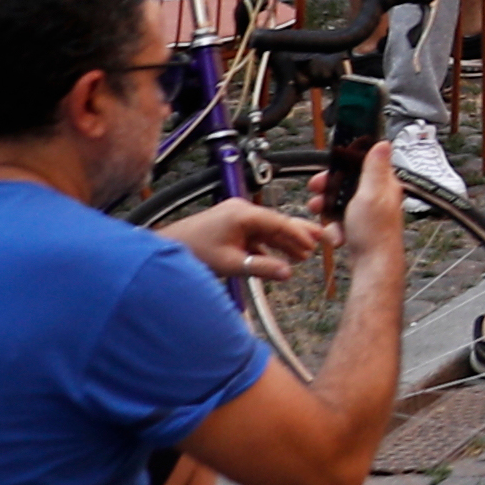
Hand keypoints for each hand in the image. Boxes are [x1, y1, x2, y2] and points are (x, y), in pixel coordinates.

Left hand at [159, 194, 333, 282]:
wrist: (167, 248)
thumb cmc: (193, 252)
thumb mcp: (231, 263)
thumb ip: (261, 267)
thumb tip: (287, 273)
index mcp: (243, 214)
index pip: (279, 222)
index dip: (298, 234)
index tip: (314, 245)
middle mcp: (241, 210)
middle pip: (276, 223)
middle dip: (296, 236)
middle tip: (318, 244)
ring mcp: (235, 217)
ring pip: (267, 229)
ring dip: (282, 242)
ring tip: (302, 254)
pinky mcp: (230, 225)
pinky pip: (255, 234)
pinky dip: (267, 245)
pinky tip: (277, 257)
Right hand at [333, 137, 402, 275]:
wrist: (373, 264)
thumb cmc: (375, 232)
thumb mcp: (371, 193)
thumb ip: (374, 168)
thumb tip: (383, 144)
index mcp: (383, 185)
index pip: (360, 166)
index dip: (340, 168)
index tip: (325, 174)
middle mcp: (378, 197)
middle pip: (347, 185)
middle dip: (328, 191)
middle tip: (317, 196)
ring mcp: (369, 214)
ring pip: (341, 205)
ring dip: (328, 211)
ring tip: (322, 215)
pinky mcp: (360, 229)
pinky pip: (340, 223)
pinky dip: (335, 229)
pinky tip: (336, 236)